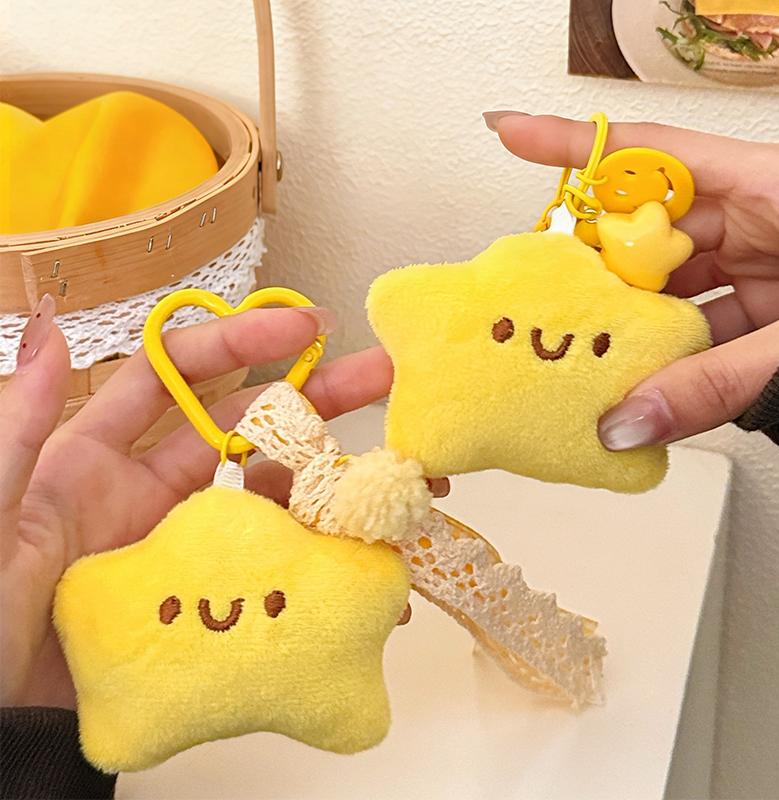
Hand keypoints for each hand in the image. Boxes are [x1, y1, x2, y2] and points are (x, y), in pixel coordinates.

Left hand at [0, 298, 444, 708]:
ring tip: (401, 479)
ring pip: (277, 496)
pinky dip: (329, 563)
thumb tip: (50, 325)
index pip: (177, 378)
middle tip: (383, 377)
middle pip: (248, 427)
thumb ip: (19, 425)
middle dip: (317, 396)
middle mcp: (154, 492)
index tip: (305, 329)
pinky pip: (280, 568)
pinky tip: (374, 565)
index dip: (240, 342)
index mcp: (98, 458)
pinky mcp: (214, 598)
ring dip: (338, 481)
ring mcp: (190, 546)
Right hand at [485, 112, 778, 448]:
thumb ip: (718, 384)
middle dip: (593, 266)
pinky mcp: (775, 308)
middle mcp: (763, 217)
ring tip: (581, 355)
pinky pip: (703, 325)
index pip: (651, 152)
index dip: (571, 144)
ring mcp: (767, 264)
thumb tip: (627, 424)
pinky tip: (642, 384)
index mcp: (776, 184)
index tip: (505, 132)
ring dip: (631, 325)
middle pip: (649, 230)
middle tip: (540, 298)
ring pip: (671, 287)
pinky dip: (672, 357)